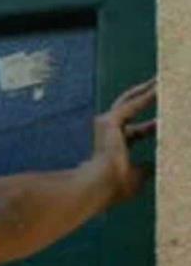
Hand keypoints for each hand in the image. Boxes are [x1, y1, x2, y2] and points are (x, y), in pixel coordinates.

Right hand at [91, 76, 157, 206]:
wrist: (99, 186)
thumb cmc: (116, 186)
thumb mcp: (138, 177)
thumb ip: (147, 168)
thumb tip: (157, 164)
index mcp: (115, 147)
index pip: (135, 132)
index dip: (152, 126)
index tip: (166, 120)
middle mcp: (108, 133)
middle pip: (129, 109)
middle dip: (145, 97)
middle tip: (160, 85)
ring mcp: (106, 126)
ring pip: (129, 101)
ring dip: (147, 90)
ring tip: (163, 79)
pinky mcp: (109, 122)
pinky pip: (132, 104)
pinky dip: (147, 96)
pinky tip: (160, 86)